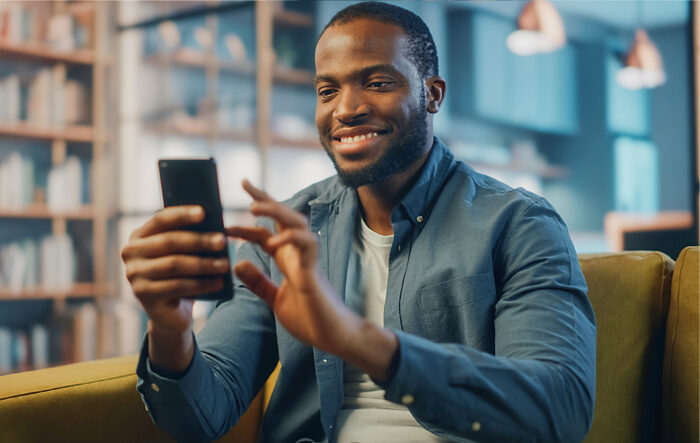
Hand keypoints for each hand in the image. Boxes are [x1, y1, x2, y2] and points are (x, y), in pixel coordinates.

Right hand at [120, 206, 229, 334]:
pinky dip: (200, 284)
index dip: (181, 215)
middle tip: (223, 241)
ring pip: (174, 265)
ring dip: (203, 264)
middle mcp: (130, 253)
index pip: (160, 220)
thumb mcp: (183, 254)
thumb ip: (190, 238)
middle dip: (199, 241)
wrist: (171, 312)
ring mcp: (134, 275)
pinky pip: (176, 286)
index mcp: (139, 236)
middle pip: (169, 242)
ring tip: (225, 264)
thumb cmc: (181, 274)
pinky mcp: (143, 295)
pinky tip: (218, 282)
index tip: (203, 212)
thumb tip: (214, 227)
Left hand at [228, 180, 362, 355]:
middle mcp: (298, 254)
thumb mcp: (275, 299)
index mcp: (288, 259)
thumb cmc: (311, 318)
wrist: (334, 337)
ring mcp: (308, 260)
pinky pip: (307, 245)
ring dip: (276, 212)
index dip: (250, 220)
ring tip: (254, 207)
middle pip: (283, 217)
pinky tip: (274, 239)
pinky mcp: (315, 271)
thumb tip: (237, 263)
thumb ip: (258, 282)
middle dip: (264, 198)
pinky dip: (291, 237)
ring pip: (296, 223)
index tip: (229, 212)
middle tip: (244, 182)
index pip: (268, 231)